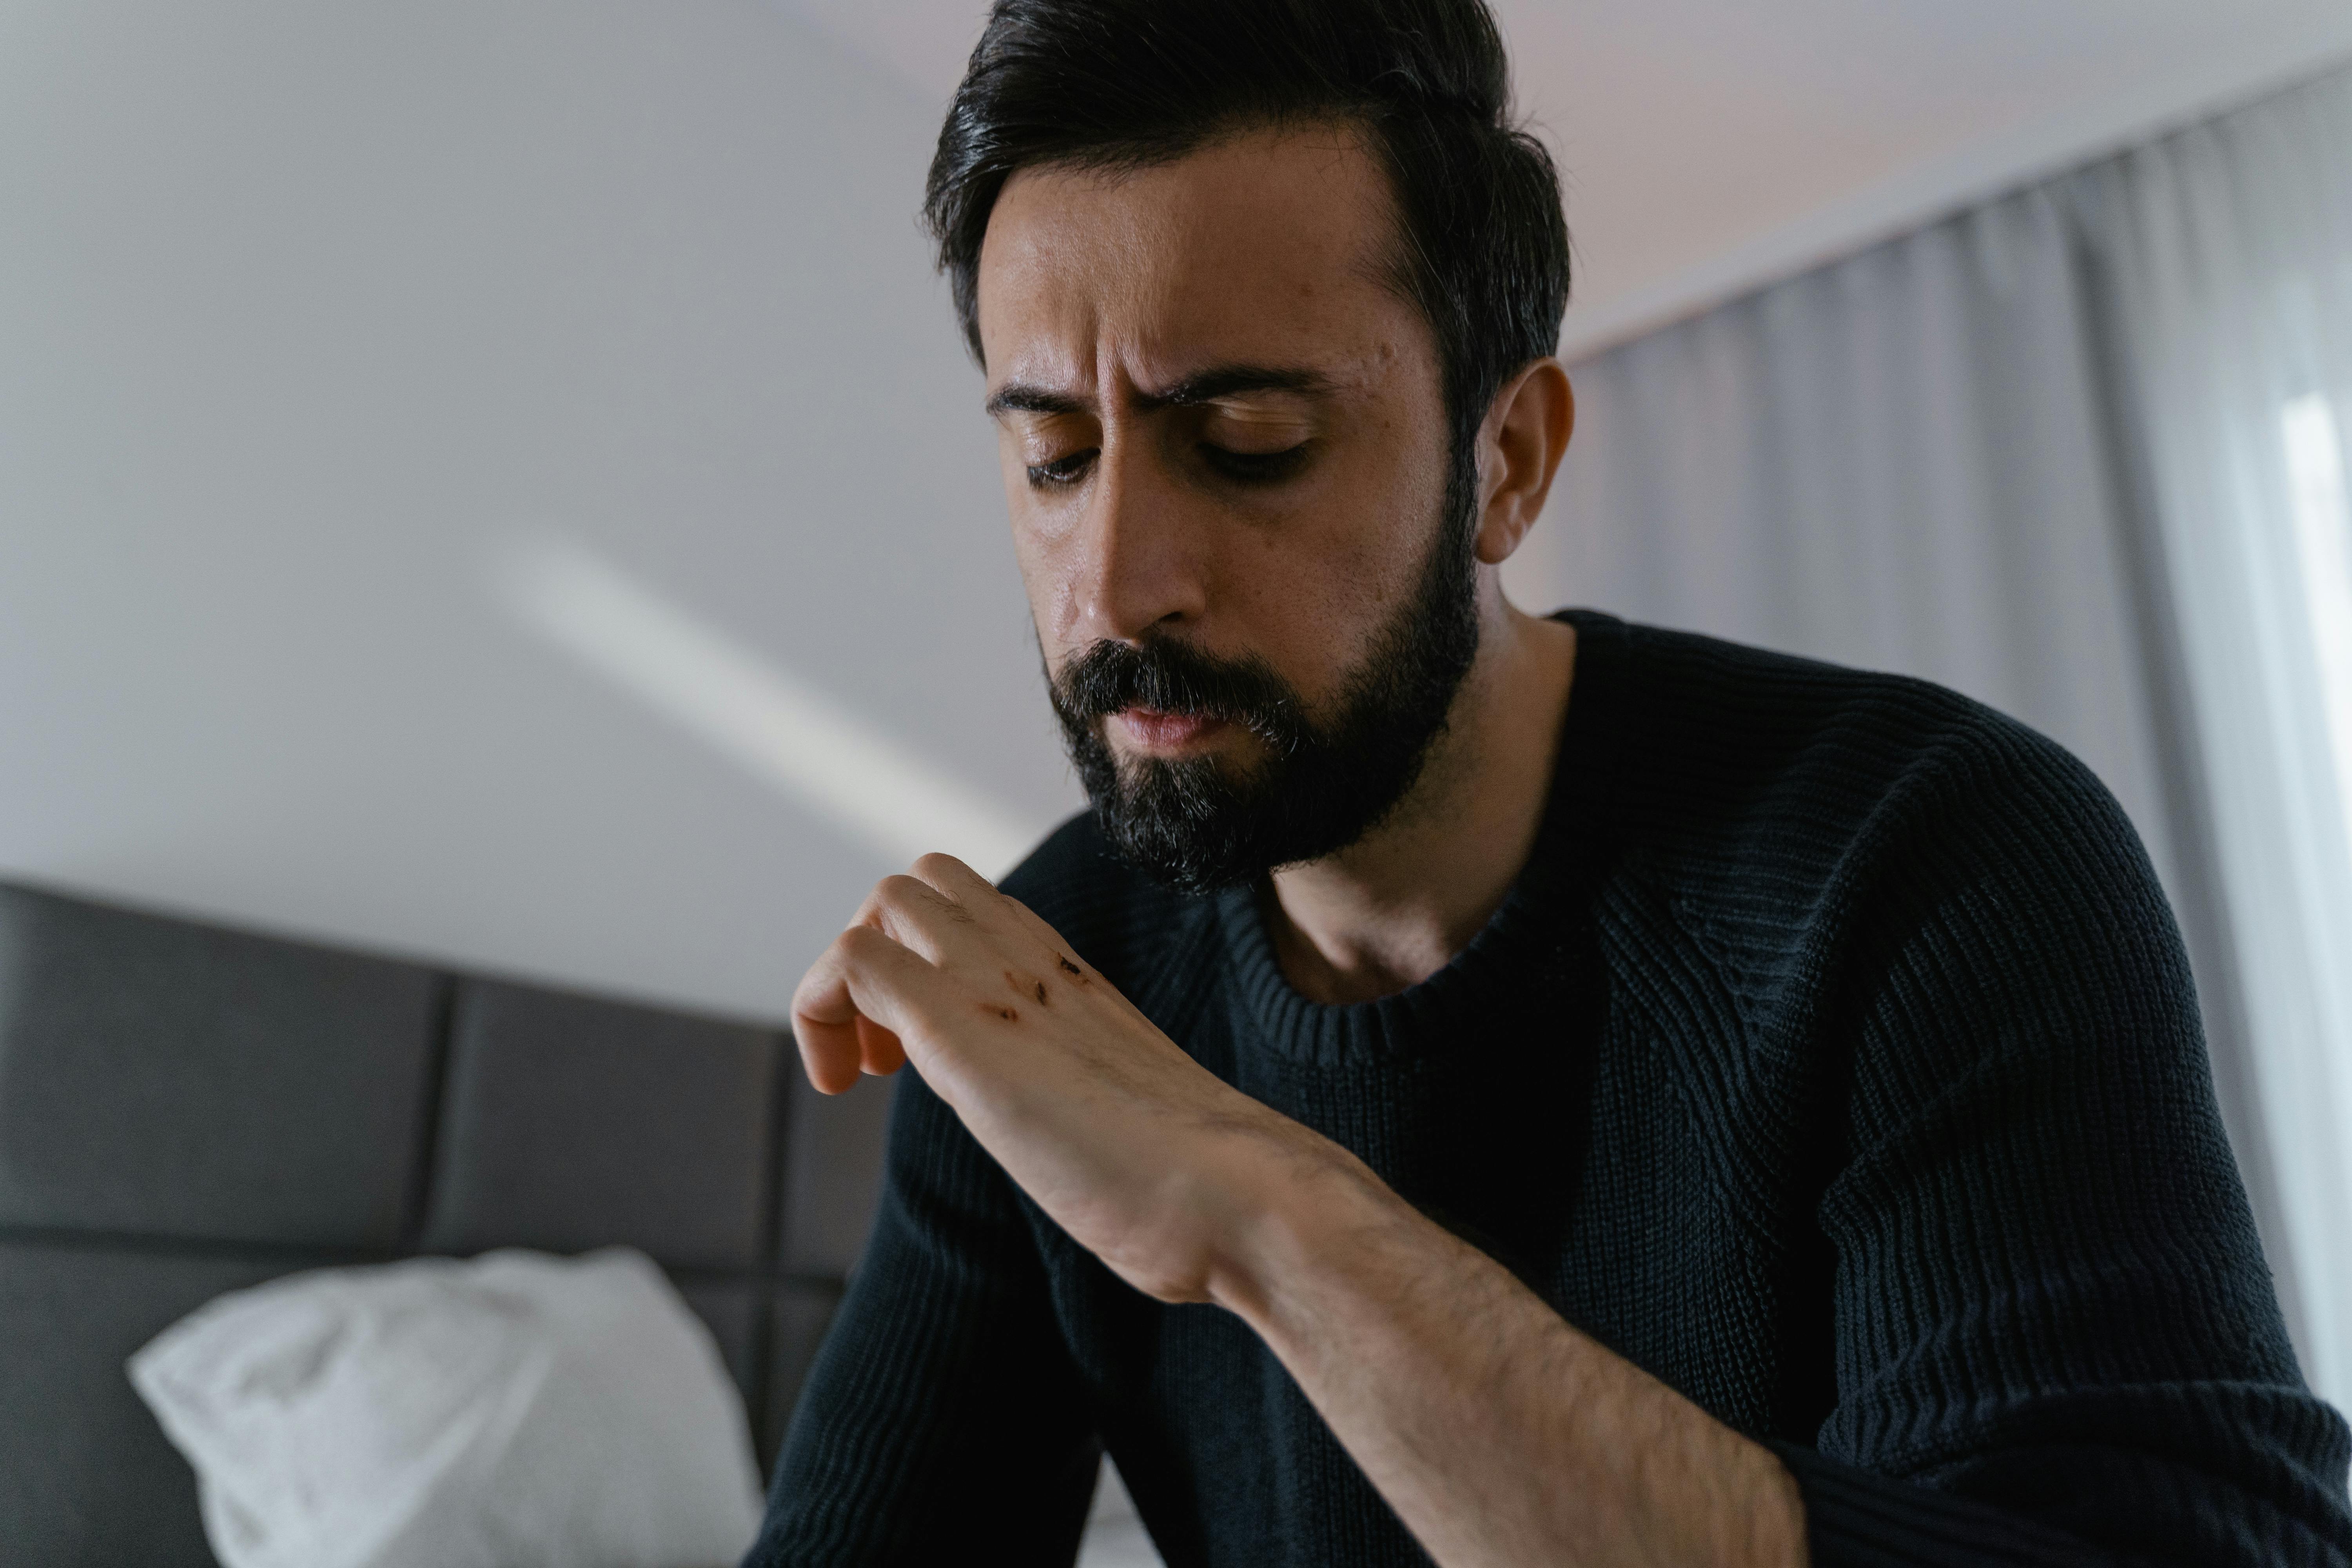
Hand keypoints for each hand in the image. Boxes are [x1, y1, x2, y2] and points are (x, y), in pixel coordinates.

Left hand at [791, 853, 1344, 1303]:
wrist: (1246, 1199)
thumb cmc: (1202, 1188)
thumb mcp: (1131, 1120)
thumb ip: (1098, 1105)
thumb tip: (1105, 1148)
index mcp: (1074, 981)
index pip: (977, 911)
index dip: (928, 968)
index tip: (920, 1063)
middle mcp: (1035, 963)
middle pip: (924, 885)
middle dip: (880, 955)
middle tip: (888, 1060)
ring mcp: (998, 987)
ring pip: (883, 902)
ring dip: (846, 981)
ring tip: (867, 1072)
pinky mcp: (963, 1030)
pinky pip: (854, 963)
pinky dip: (821, 1010)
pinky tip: (849, 1086)